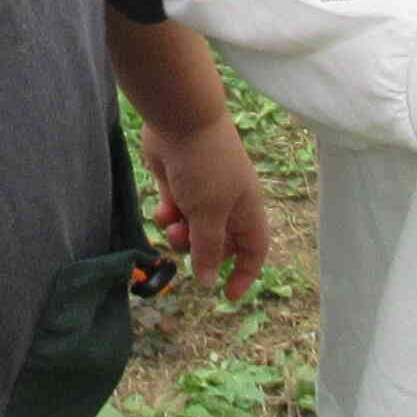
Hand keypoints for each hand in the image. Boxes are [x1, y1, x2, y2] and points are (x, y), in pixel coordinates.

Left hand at [141, 117, 270, 301]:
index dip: (244, 273)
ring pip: (192, 230)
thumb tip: (208, 282)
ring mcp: (201, 192)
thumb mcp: (210, 214)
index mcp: (246, 209)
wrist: (181, 120)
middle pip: (218, 243)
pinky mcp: (177, 183)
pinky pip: (175, 212)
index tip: (227, 296)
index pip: (253, 249)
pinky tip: (162, 207)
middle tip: (184, 242)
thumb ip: (208, 249)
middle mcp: (227, 203)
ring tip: (171, 226)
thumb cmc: (205, 167)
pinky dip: (168, 214)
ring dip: (180, 235)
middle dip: (200, 251)